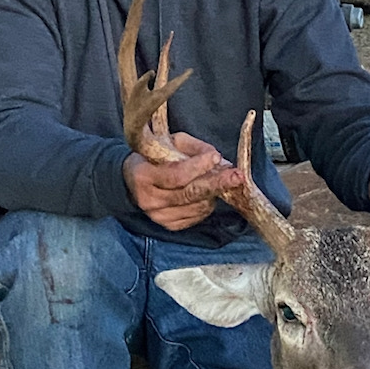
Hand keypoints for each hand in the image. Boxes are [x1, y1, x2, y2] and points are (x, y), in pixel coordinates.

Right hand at [123, 132, 242, 230]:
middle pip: (189, 194)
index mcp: (143, 176)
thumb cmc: (153, 157)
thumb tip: (219, 159)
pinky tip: (208, 193)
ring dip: (213, 193)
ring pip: (196, 207)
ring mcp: (158, 216)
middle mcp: (149, 200)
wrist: (131, 181)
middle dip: (216, 184)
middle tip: (237, 176)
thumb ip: (194, 148)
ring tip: (221, 180)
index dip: (198, 167)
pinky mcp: (169, 225)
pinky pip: (196, 217)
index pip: (175, 176)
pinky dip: (207, 204)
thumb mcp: (169, 142)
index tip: (216, 157)